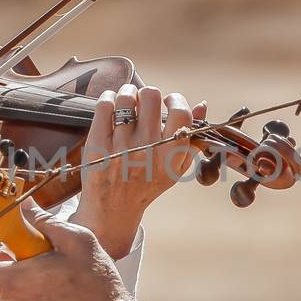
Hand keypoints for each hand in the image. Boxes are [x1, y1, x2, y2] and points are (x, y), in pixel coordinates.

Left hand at [74, 84, 204, 257]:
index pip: (181, 113)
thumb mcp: (176, 167)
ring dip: (127, 92)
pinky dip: (108, 97)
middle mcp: (147, 149)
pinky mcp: (98, 143)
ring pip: (125, 97)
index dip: (175, 99)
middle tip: (144, 101)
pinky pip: (104, 105)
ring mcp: (121, 146)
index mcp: (170, 155)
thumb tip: (202, 105)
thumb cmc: (148, 184)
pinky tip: (112, 104)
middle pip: (151, 96)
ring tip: (127, 100)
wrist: (113, 209)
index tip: (168, 101)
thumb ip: (192, 137)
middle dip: (148, 93)